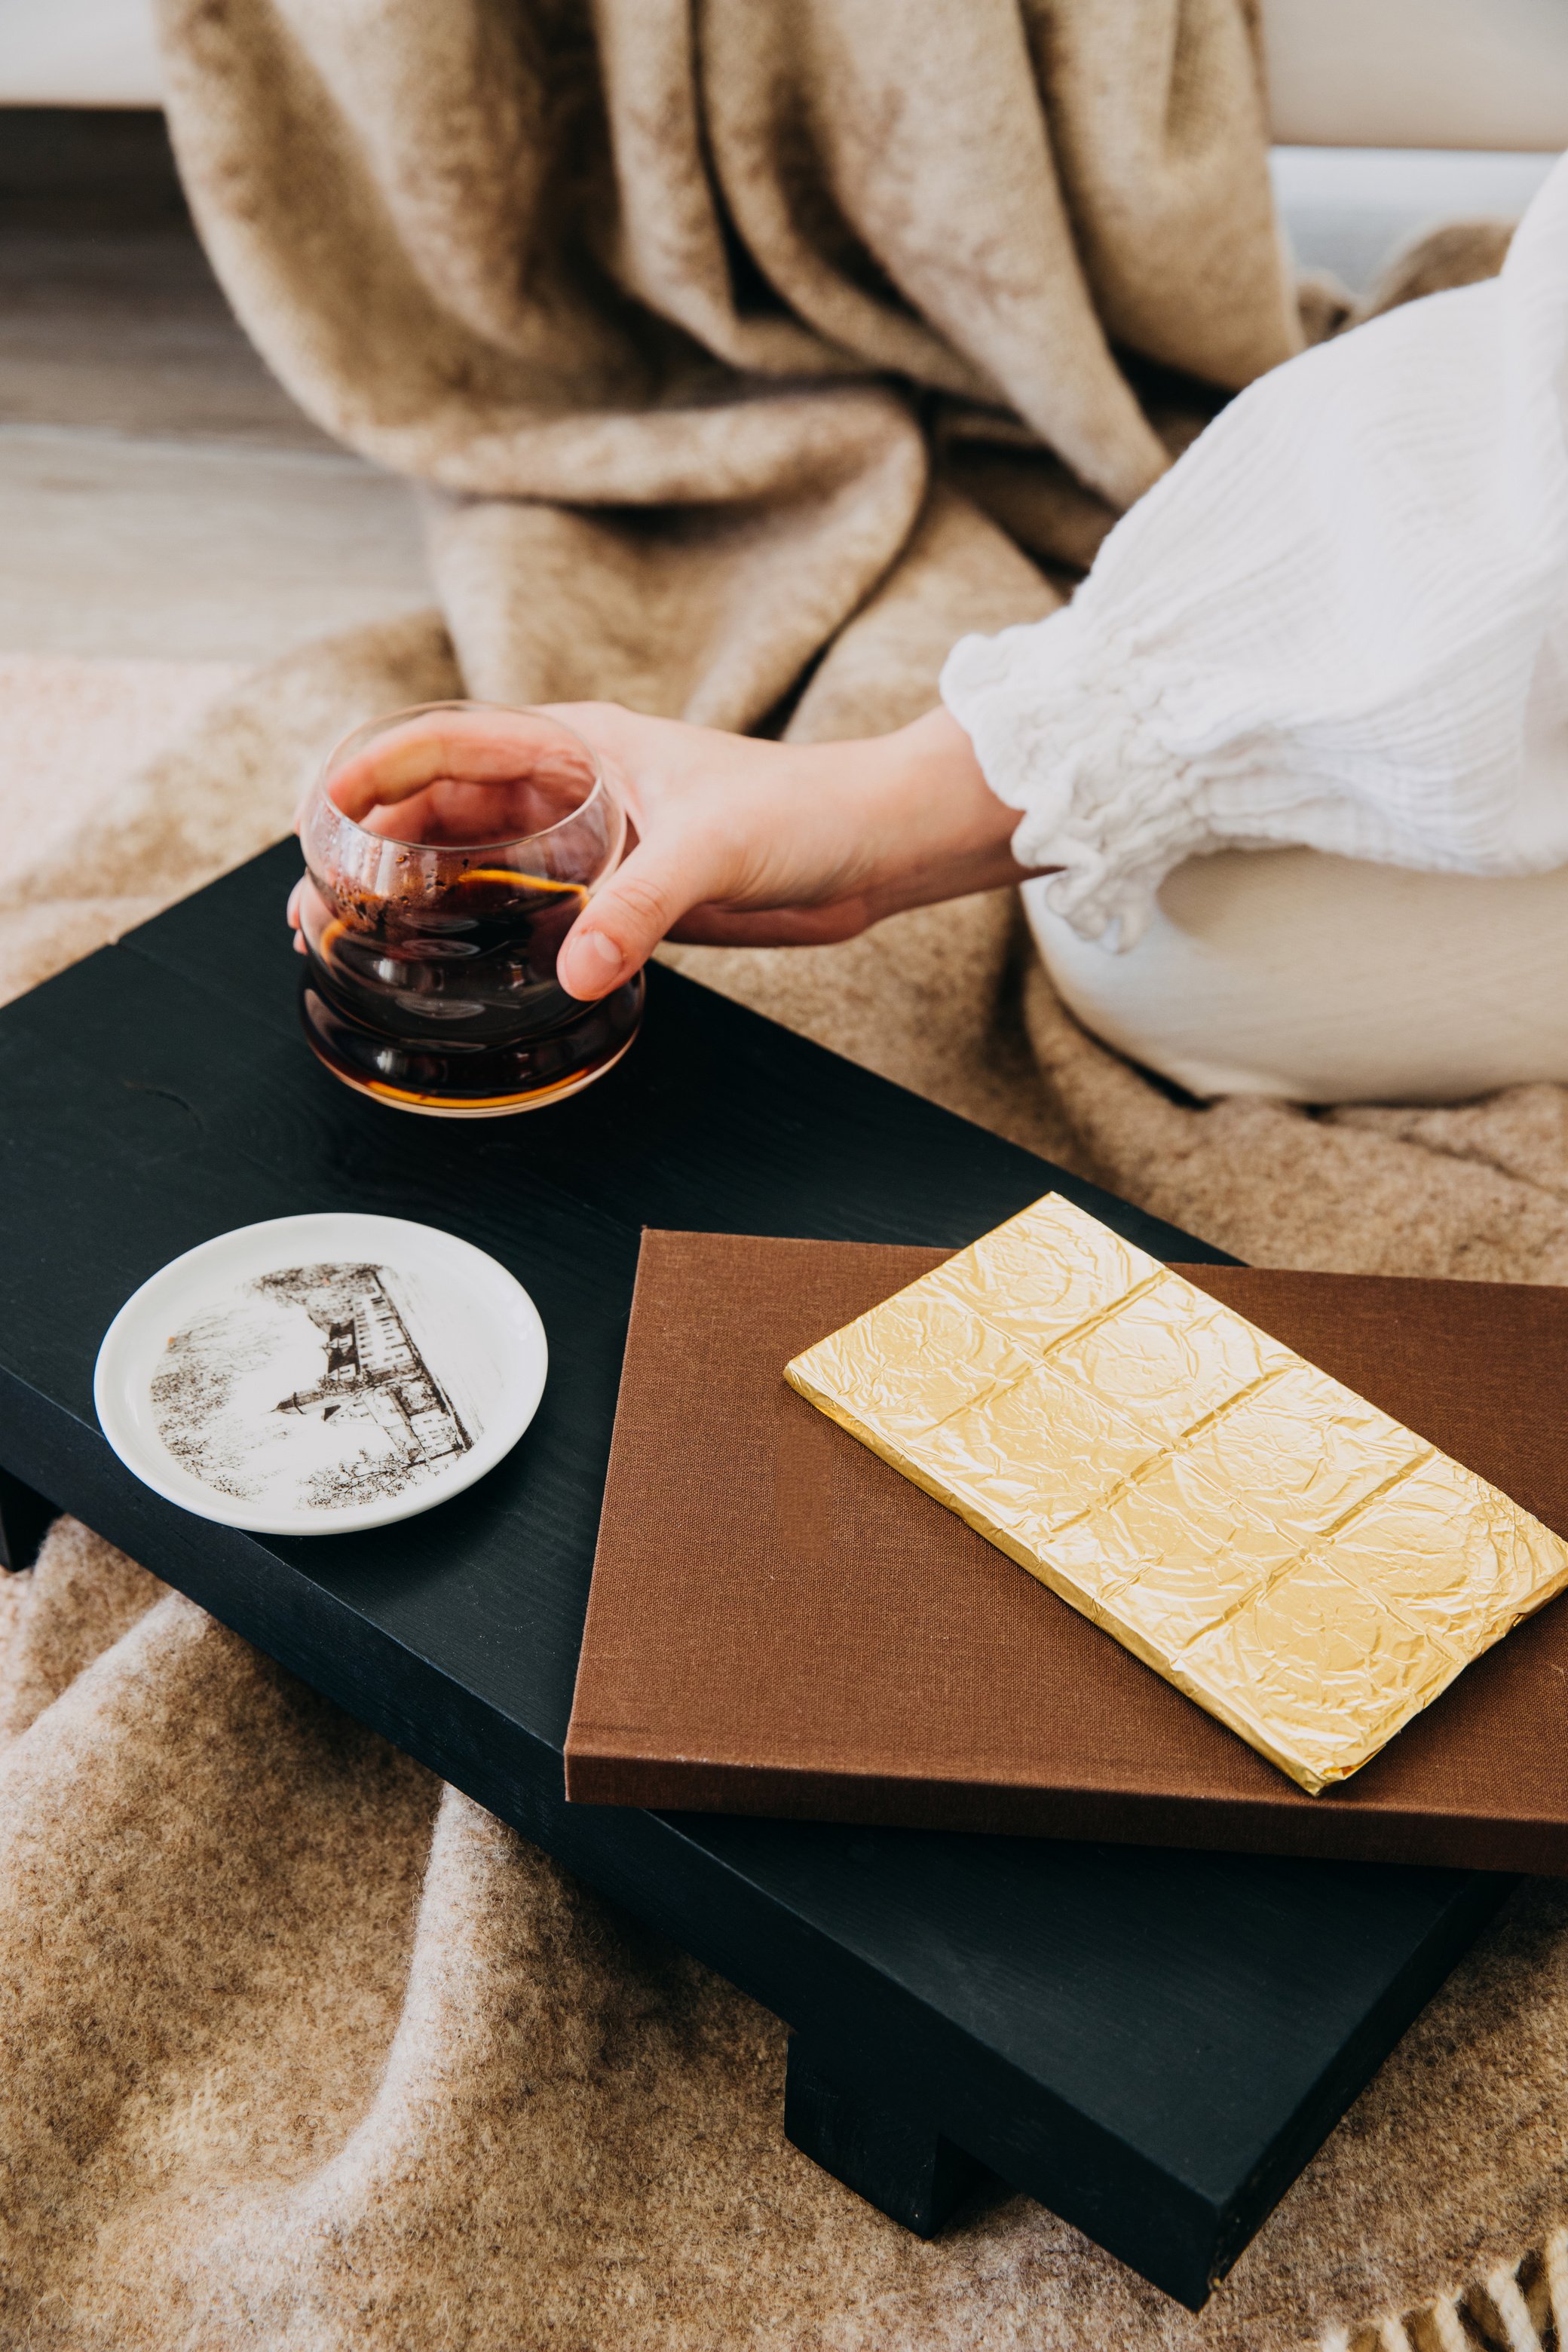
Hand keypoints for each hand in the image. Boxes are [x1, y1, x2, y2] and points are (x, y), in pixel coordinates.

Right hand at [287, 702, 1040, 992]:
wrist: (873, 848)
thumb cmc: (806, 813)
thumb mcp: (712, 852)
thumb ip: (638, 910)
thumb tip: (574, 970)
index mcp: (580, 746)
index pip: (448, 743)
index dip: (376, 774)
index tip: (321, 813)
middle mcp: (572, 788)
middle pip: (444, 810)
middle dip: (375, 849)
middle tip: (318, 906)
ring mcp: (590, 842)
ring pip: (475, 861)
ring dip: (415, 894)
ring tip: (353, 939)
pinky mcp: (616, 893)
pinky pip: (522, 907)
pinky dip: (475, 930)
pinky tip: (445, 966)